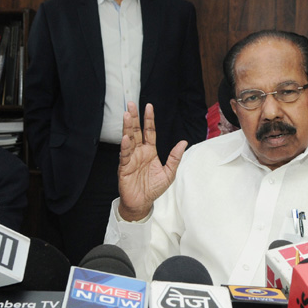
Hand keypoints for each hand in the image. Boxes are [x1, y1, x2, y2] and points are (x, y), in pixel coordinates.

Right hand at [117, 102, 185, 221]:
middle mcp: (139, 152)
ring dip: (127, 127)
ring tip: (126, 115)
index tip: (149, 106)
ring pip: (129, 140)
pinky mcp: (124, 167)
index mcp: (150, 151)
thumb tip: (183, 142)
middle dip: (134, 118)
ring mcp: (131, 158)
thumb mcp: (169, 173)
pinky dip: (125, 146)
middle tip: (131, 104)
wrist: (142, 203)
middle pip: (136, 131)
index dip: (149, 119)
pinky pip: (124, 155)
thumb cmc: (154, 188)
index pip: (150, 132)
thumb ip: (175, 157)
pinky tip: (125, 137)